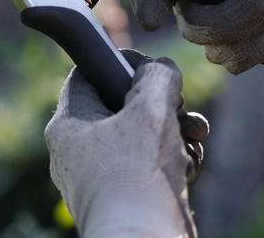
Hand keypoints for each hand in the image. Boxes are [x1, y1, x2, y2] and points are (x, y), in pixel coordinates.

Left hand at [45, 53, 206, 237]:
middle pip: (120, 108)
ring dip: (174, 134)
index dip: (121, 64)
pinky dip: (172, 163)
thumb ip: (157, 77)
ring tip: (195, 139)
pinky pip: (147, 170)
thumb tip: (160, 69)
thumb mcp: (151, 109)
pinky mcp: (123, 201)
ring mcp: (99, 179)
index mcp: (68, 124)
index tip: (151, 70)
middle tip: (183, 109)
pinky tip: (190, 166)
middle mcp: (76, 152)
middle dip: (161, 106)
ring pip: (139, 140)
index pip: (88, 74)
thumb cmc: (138, 175)